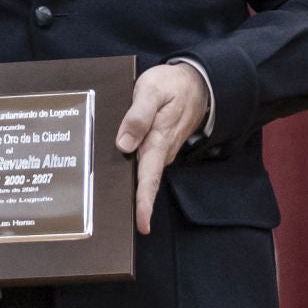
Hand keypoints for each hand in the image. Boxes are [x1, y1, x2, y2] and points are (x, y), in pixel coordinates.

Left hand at [115, 63, 210, 234]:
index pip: (149, 177)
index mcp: (159, 139)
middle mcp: (162, 150)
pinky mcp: (159, 145)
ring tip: (110, 205)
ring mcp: (162, 149)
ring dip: (131, 189)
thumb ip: (138, 115)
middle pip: (145, 181)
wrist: (197, 82)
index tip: (142, 225)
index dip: (144, 202)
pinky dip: (133, 171)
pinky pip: (145, 161)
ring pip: (144, 172)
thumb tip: (124, 144)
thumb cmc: (172, 85)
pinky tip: (117, 174)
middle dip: (134, 204)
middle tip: (113, 223)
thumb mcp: (151, 90)